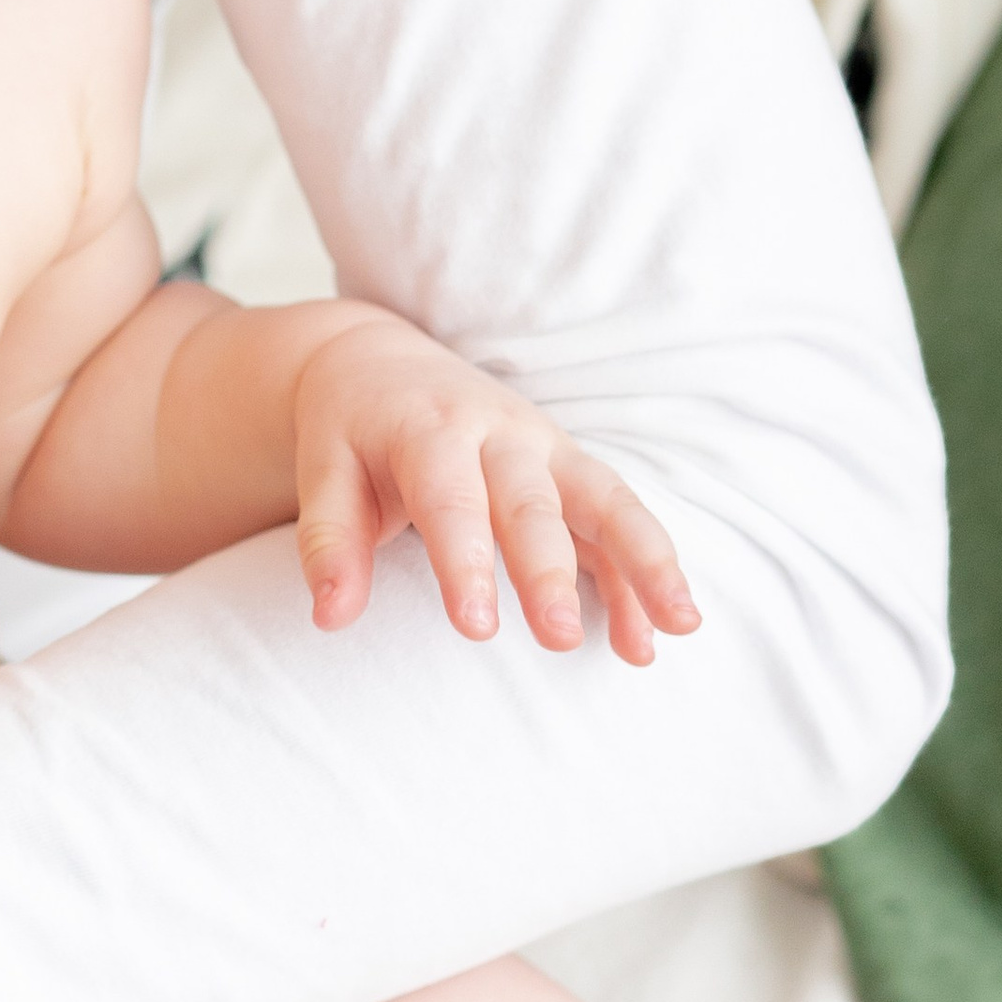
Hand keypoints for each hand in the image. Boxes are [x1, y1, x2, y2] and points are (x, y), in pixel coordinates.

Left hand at [292, 312, 699, 663]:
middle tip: (558, 639)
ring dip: (644, 561)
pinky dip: (644, 570)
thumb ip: (328, 541)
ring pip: (604, 498)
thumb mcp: (322, 469)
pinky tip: (665, 631)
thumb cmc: (349, 430)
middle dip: (548, 571)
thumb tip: (329, 616)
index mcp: (429, 428)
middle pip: (531, 503)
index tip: (476, 629)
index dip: (465, 562)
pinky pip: (617, 518)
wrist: (377, 363)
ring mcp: (544, 446)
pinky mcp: (569, 467)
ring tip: (678, 627)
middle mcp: (498, 432)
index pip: (450, 499)